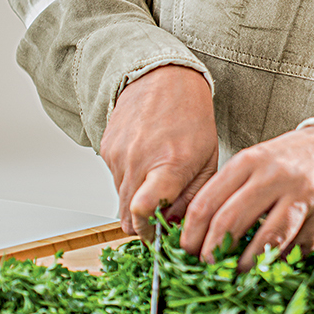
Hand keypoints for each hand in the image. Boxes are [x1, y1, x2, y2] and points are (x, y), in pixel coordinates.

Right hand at [100, 65, 218, 239]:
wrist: (162, 78)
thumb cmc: (191, 116)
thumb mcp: (207, 159)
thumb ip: (193, 197)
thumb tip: (176, 226)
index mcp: (169, 164)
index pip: (145, 211)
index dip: (150, 232)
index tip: (161, 236)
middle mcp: (138, 162)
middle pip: (128, 218)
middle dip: (145, 226)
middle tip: (163, 216)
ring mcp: (118, 156)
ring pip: (121, 201)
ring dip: (138, 201)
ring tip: (158, 178)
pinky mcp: (106, 150)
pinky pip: (115, 180)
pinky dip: (130, 181)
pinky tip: (146, 161)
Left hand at [181, 126, 313, 268]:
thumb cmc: (285, 162)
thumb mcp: (252, 163)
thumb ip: (227, 191)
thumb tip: (197, 235)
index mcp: (249, 161)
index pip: (207, 202)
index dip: (191, 234)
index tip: (186, 252)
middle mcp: (274, 176)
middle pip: (230, 222)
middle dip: (212, 252)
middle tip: (207, 267)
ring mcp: (302, 196)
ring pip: (266, 240)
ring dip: (246, 264)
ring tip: (236, 272)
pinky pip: (295, 249)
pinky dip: (279, 261)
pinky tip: (270, 263)